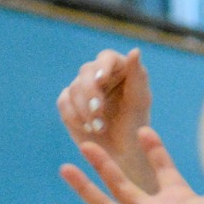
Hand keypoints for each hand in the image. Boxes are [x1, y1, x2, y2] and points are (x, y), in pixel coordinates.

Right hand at [56, 48, 152, 188]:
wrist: (122, 153)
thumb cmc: (136, 125)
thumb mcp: (140, 101)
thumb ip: (138, 76)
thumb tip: (135, 50)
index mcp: (119, 69)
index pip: (107, 58)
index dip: (102, 67)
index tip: (102, 81)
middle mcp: (99, 74)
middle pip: (86, 71)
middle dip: (90, 93)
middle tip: (98, 112)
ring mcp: (82, 88)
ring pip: (74, 88)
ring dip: (85, 109)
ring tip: (99, 128)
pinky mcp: (68, 102)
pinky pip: (63, 102)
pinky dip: (74, 116)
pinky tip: (88, 129)